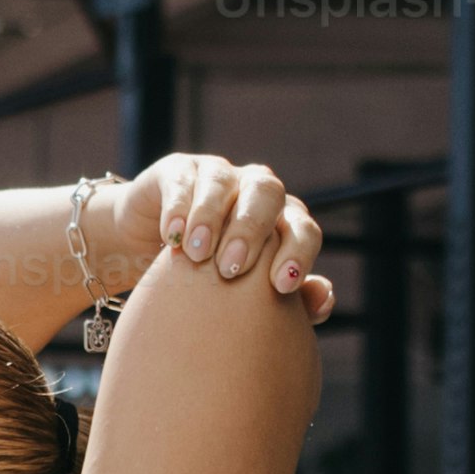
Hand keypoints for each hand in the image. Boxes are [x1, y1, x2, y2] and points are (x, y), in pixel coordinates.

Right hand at [130, 154, 332, 325]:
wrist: (150, 263)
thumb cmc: (208, 285)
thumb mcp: (243, 300)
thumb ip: (288, 301)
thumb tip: (324, 299)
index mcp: (280, 221)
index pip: (303, 228)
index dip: (298, 252)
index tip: (282, 286)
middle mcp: (254, 191)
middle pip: (267, 192)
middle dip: (252, 229)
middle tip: (231, 268)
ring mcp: (216, 177)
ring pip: (222, 180)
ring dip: (211, 216)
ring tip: (198, 253)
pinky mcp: (176, 172)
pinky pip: (182, 180)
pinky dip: (179, 207)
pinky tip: (173, 238)